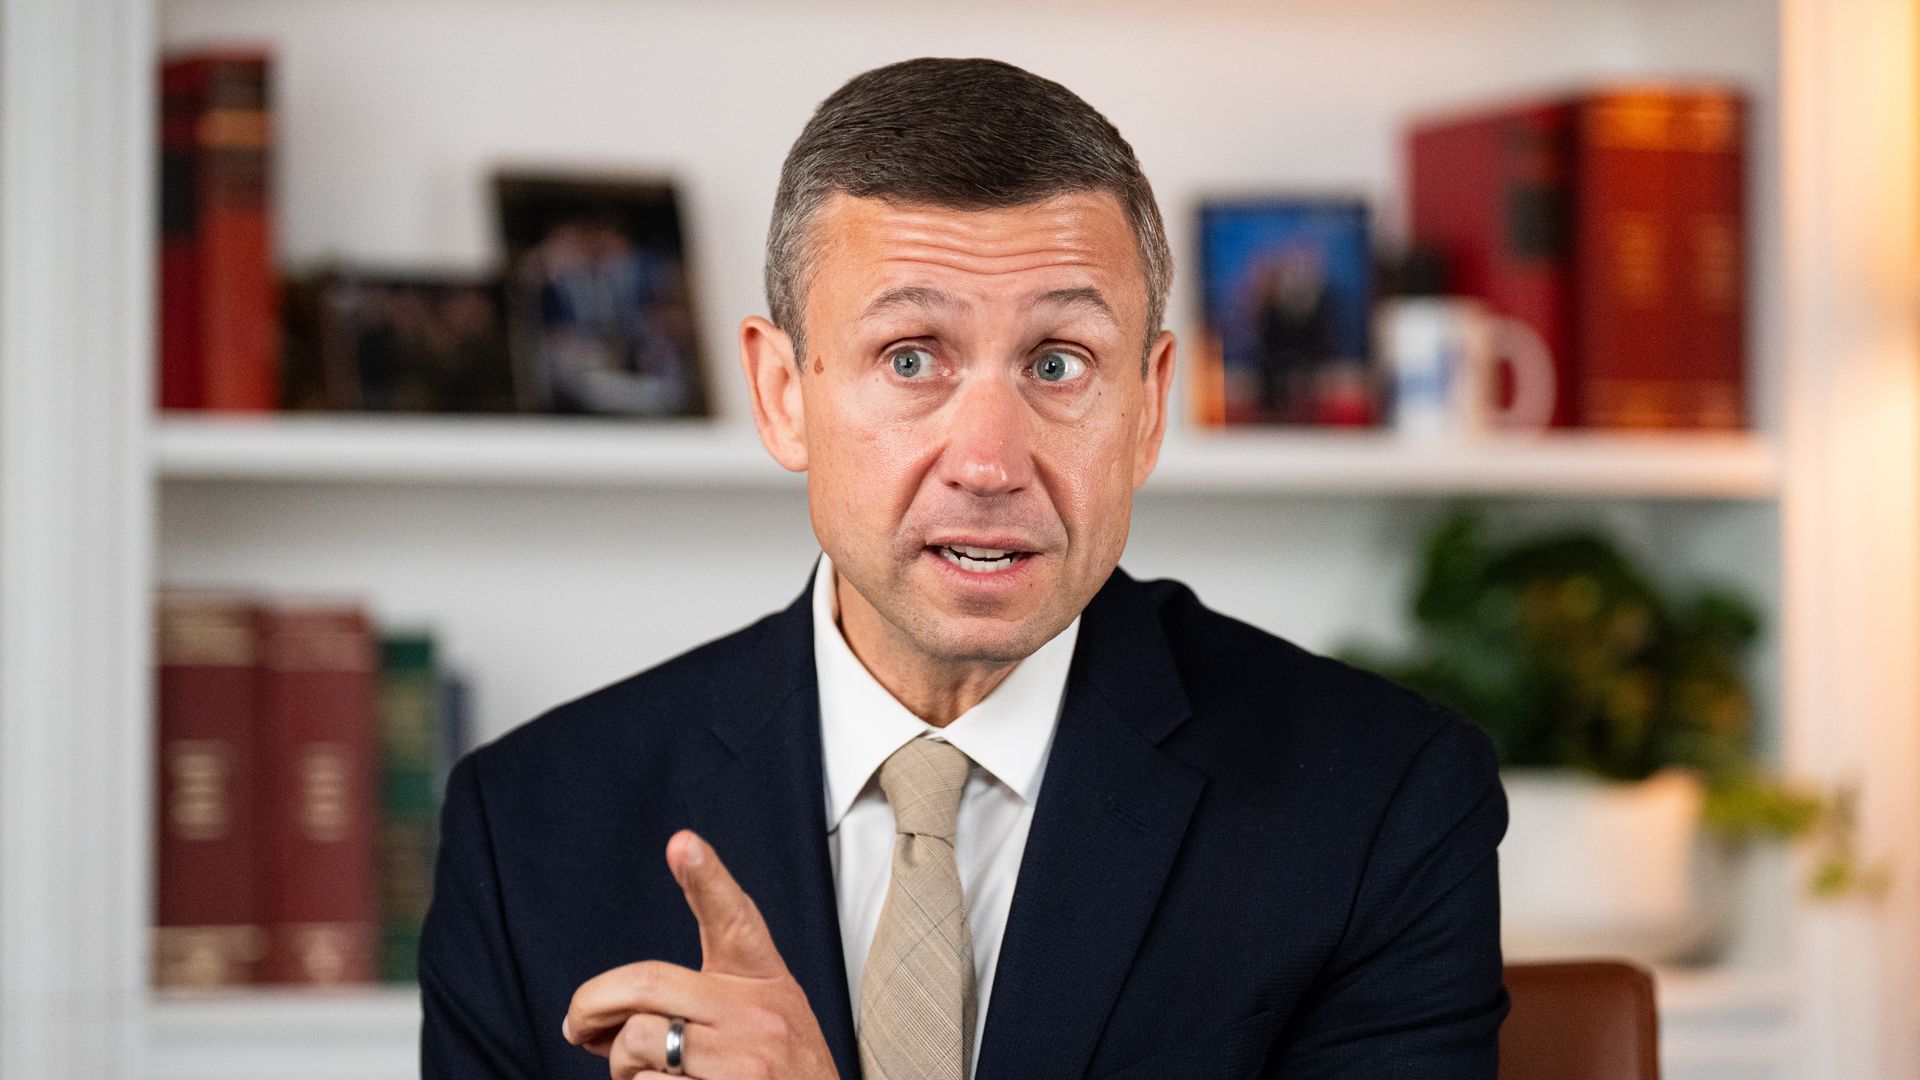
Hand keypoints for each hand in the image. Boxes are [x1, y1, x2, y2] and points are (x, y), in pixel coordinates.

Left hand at [562, 829, 840, 1079]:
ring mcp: (743, 1060)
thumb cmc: (782, 1073)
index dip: (707, 879)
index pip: (735, 919)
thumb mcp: (759, 1019)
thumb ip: (689, 1003)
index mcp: (764, 980)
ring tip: (653, 1076)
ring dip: (622, 1068)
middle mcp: (757, 1014)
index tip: (683, 844)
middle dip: (593, 1004)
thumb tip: (594, 1021)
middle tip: (577, 1025)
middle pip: (647, 984)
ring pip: (636, 1042)